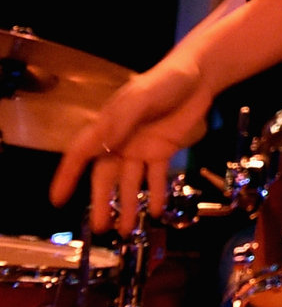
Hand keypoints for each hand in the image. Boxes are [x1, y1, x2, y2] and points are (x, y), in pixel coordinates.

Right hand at [49, 58, 214, 231]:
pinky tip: (156, 212)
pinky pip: (157, 176)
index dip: (67, 176)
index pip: (80, 154)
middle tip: (100, 228)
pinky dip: (156, 194)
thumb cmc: (165, 81)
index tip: (57, 200)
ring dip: (128, 205)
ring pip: (130, 182)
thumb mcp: (143, 96)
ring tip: (126, 230)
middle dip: (102, 202)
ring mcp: (141, 148)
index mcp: (107, 127)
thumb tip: (104, 145)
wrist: (199, 75)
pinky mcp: (163, 150)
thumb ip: (124, 120)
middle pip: (106, 177)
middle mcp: (120, 142)